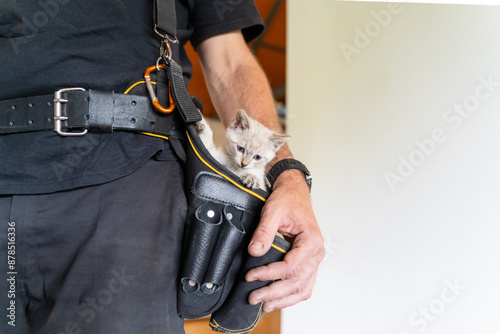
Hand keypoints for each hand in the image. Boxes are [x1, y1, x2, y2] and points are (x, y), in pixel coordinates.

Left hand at [245, 170, 324, 312]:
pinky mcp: (308, 262)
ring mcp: (314, 259)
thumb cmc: (288, 200)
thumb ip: (264, 232)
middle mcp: (316, 253)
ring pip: (303, 287)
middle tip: (254, 297)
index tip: (251, 276)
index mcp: (311, 240)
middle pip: (297, 281)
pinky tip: (278, 300)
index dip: (270, 274)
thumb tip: (255, 251)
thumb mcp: (273, 211)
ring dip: (284, 299)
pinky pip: (304, 284)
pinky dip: (292, 295)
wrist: (295, 193)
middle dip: (274, 292)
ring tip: (264, 305)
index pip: (291, 266)